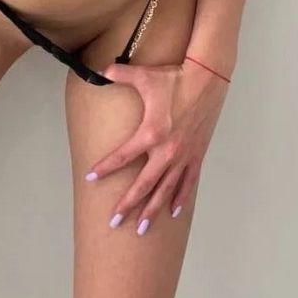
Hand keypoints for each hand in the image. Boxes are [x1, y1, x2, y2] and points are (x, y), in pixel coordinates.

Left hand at [85, 57, 229, 234]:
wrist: (207, 81)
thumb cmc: (174, 79)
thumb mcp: (144, 76)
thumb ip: (120, 74)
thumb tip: (102, 70)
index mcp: (151, 134)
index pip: (122, 156)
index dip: (105, 167)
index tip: (90, 178)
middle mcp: (167, 151)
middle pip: (143, 184)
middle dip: (128, 204)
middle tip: (114, 221)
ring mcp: (183, 156)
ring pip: (165, 191)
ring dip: (152, 210)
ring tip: (141, 228)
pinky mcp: (196, 156)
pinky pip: (187, 183)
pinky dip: (180, 199)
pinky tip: (173, 211)